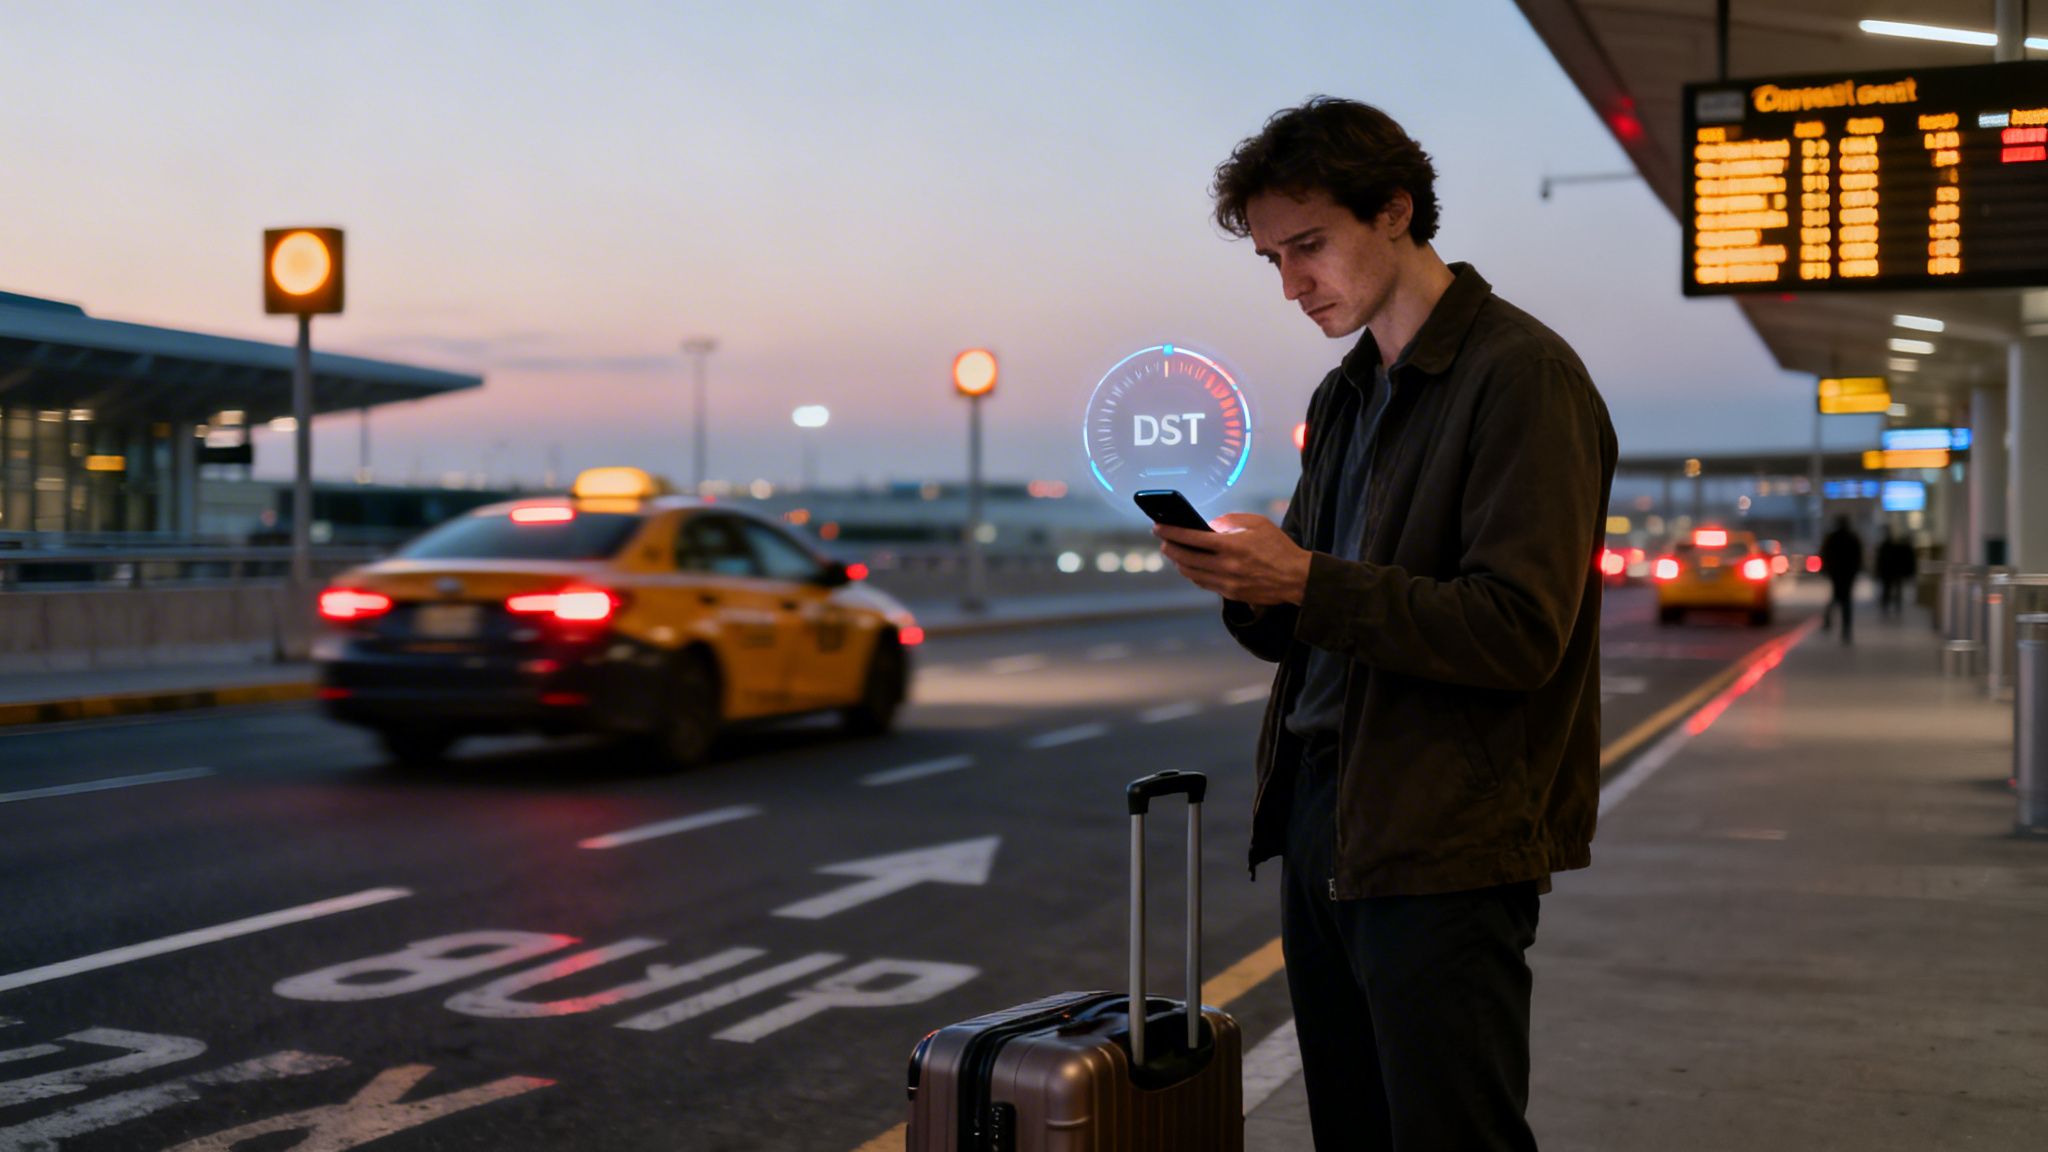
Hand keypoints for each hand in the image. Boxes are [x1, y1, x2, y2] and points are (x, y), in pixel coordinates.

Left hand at [1153, 513, 1310, 605]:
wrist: (1296, 578)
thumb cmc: (1278, 547)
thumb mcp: (1257, 523)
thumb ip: (1231, 520)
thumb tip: (1210, 525)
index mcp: (1231, 545)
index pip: (1192, 537)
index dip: (1171, 532)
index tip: (1158, 527)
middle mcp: (1226, 565)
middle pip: (1186, 558)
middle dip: (1170, 548)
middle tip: (1163, 541)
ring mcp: (1227, 582)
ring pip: (1192, 574)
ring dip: (1179, 563)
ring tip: (1174, 553)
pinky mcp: (1231, 594)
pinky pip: (1204, 584)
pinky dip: (1193, 574)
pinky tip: (1190, 567)